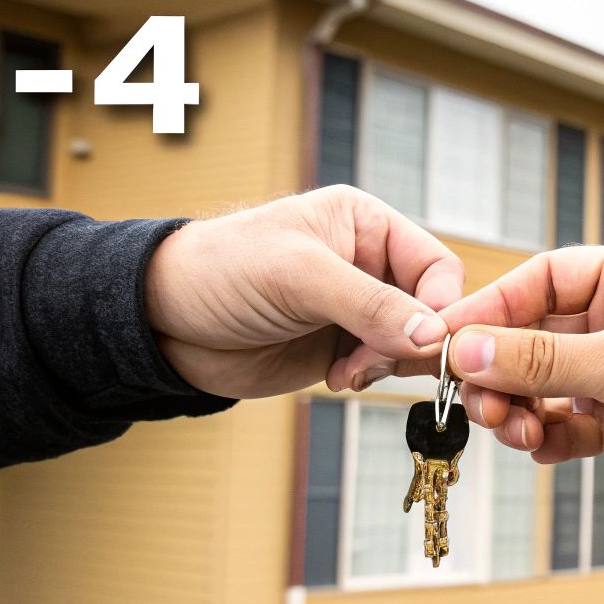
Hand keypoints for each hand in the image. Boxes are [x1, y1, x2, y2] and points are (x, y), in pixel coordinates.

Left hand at [144, 185, 463, 397]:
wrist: (163, 322)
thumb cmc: (219, 270)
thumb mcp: (299, 277)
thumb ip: (370, 304)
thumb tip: (433, 336)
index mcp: (365, 225)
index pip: (435, 266)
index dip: (440, 305)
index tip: (426, 340)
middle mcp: (368, 264)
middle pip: (430, 309)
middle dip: (412, 341)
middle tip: (379, 359)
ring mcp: (356, 309)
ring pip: (411, 344)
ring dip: (388, 364)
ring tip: (348, 370)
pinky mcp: (340, 347)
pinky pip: (383, 367)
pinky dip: (371, 378)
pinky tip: (338, 377)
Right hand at [436, 244, 603, 528]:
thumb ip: (543, 359)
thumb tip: (462, 350)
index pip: (541, 279)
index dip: (488, 309)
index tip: (442, 343)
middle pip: (533, 335)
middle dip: (499, 369)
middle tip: (476, 403)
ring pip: (545, 385)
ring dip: (518, 408)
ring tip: (511, 431)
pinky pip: (568, 426)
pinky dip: (547, 438)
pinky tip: (539, 449)